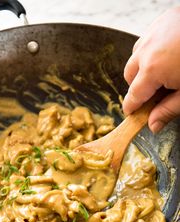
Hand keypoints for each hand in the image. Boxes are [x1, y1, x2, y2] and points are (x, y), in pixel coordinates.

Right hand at [123, 7, 179, 132]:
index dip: (131, 106)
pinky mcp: (163, 20)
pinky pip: (148, 39)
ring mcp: (154, 31)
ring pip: (137, 55)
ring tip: (162, 74)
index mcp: (152, 69)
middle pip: (130, 74)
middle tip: (153, 95)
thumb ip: (168, 110)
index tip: (131, 112)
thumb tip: (153, 125)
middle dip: (136, 86)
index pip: (133, 94)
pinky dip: (151, 50)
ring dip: (142, 67)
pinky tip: (167, 56)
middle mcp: (148, 49)